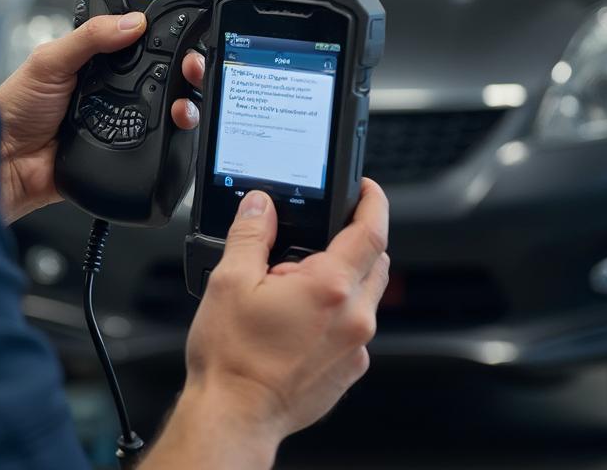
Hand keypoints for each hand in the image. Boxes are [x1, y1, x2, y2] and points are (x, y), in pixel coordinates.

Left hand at [0, 13, 205, 222]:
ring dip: (184, 104)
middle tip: (193, 67)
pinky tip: (176, 127)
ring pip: (165, 110)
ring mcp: (119, 120)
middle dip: (186, 70)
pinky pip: (155, 144)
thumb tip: (132, 21)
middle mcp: (111, 90)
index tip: (186, 35)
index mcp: (96, 61)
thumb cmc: (14, 108)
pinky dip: (171, 137)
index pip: (139, 44)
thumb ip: (89, 37)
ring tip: (185, 102)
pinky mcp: (122, 151)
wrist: (5, 162)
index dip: (165, 39)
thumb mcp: (50, 60)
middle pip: (162, 77)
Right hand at [155, 180, 388, 464]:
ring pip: (367, 295)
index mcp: (330, 287)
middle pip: (376, 261)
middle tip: (319, 235)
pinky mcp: (348, 370)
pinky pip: (355, 328)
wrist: (234, 417)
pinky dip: (338, 312)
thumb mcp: (230, 280)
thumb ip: (250, 233)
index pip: (371, 231)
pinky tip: (300, 319)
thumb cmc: (232, 358)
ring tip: (297, 282)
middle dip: (358, 239)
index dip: (373, 202)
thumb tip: (260, 205)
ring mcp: (355, 348)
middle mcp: (354, 317)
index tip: (368, 189)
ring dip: (346, 277)